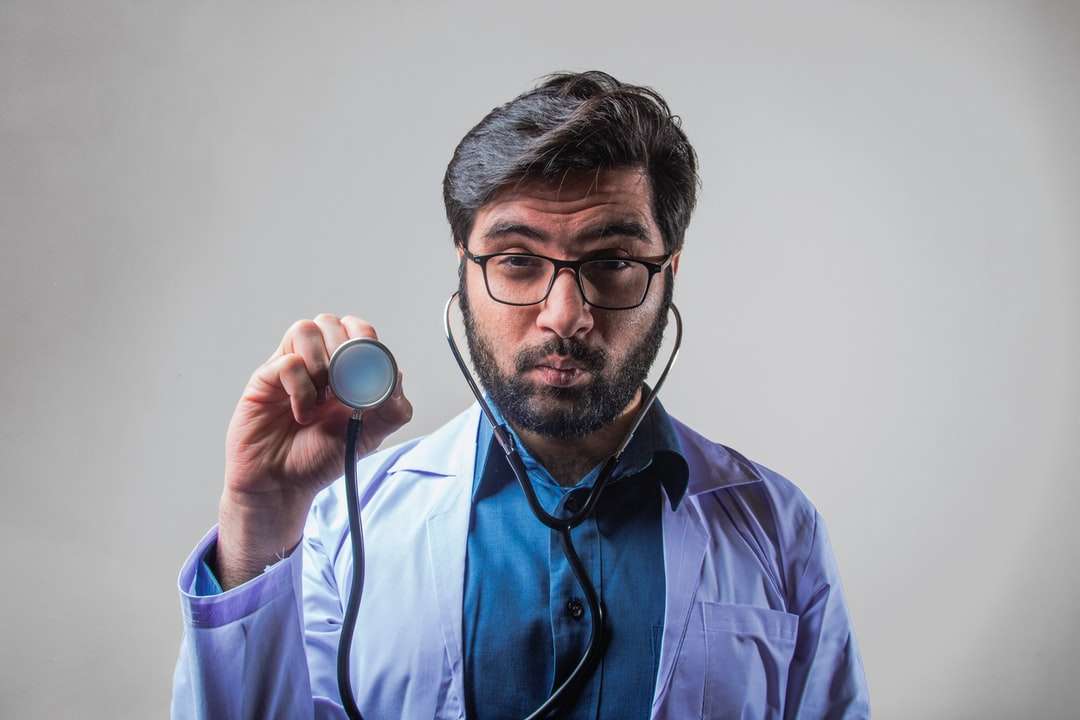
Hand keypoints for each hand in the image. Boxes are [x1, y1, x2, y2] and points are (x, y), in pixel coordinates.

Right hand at [215, 314, 412, 588]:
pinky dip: (301, 388)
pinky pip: (287, 361)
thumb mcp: (368, 435)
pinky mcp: (266, 379)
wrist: (283, 486)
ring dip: (321, 364)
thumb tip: (397, 375)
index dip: (366, 340)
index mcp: (345, 369)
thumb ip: (390, 407)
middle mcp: (317, 362)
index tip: (370, 368)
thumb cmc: (322, 457)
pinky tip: (303, 413)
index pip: (358, 330)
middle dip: (345, 350)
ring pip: (306, 329)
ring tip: (323, 399)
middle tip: (345, 387)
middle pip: (331, 322)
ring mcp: (290, 367)